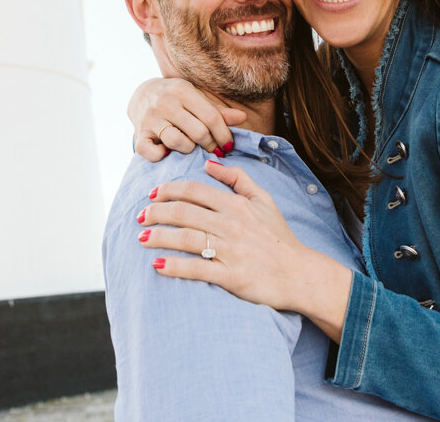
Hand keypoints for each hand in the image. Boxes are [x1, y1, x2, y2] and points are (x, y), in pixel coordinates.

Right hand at [128, 72, 245, 161]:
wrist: (142, 94)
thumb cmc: (177, 99)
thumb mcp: (196, 99)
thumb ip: (218, 111)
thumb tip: (243, 117)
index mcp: (183, 90)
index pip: (211, 117)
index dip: (224, 135)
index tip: (229, 147)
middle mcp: (165, 102)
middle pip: (198, 132)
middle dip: (210, 145)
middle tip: (213, 150)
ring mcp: (150, 118)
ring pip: (178, 142)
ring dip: (189, 149)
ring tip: (191, 147)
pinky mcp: (139, 134)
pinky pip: (152, 153)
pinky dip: (162, 156)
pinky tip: (167, 152)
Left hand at [138, 160, 352, 339]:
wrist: (300, 274)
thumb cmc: (278, 237)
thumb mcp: (264, 200)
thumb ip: (238, 179)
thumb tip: (210, 163)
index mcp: (237, 205)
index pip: (195, 190)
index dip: (169, 190)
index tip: (152, 194)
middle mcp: (232, 224)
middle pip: (184, 212)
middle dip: (156, 213)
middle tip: (140, 217)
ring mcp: (232, 250)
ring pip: (186, 238)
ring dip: (159, 237)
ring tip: (141, 239)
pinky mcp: (232, 276)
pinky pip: (197, 269)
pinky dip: (175, 266)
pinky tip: (158, 266)